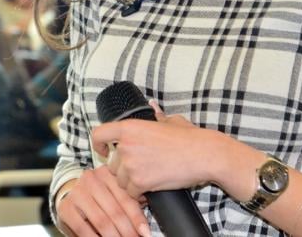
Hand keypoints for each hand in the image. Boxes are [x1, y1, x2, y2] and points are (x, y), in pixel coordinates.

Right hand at [56, 167, 149, 236]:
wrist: (72, 195)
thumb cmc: (99, 197)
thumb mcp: (114, 195)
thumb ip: (128, 203)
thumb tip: (145, 228)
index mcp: (108, 173)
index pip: (127, 198)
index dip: (137, 219)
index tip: (145, 233)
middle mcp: (92, 178)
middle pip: (115, 211)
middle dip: (127, 231)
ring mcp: (77, 192)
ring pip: (101, 221)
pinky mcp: (66, 207)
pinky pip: (83, 229)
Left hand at [92, 101, 211, 198]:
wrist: (203, 154)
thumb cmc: (189, 137)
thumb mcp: (170, 121)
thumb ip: (157, 116)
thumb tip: (153, 107)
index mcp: (130, 127)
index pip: (98, 134)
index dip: (98, 145)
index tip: (106, 151)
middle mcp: (126, 145)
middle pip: (112, 164)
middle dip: (124, 169)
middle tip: (144, 169)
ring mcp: (132, 164)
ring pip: (121, 181)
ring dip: (133, 183)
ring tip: (151, 178)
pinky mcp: (140, 182)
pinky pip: (132, 194)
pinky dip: (141, 195)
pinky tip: (153, 188)